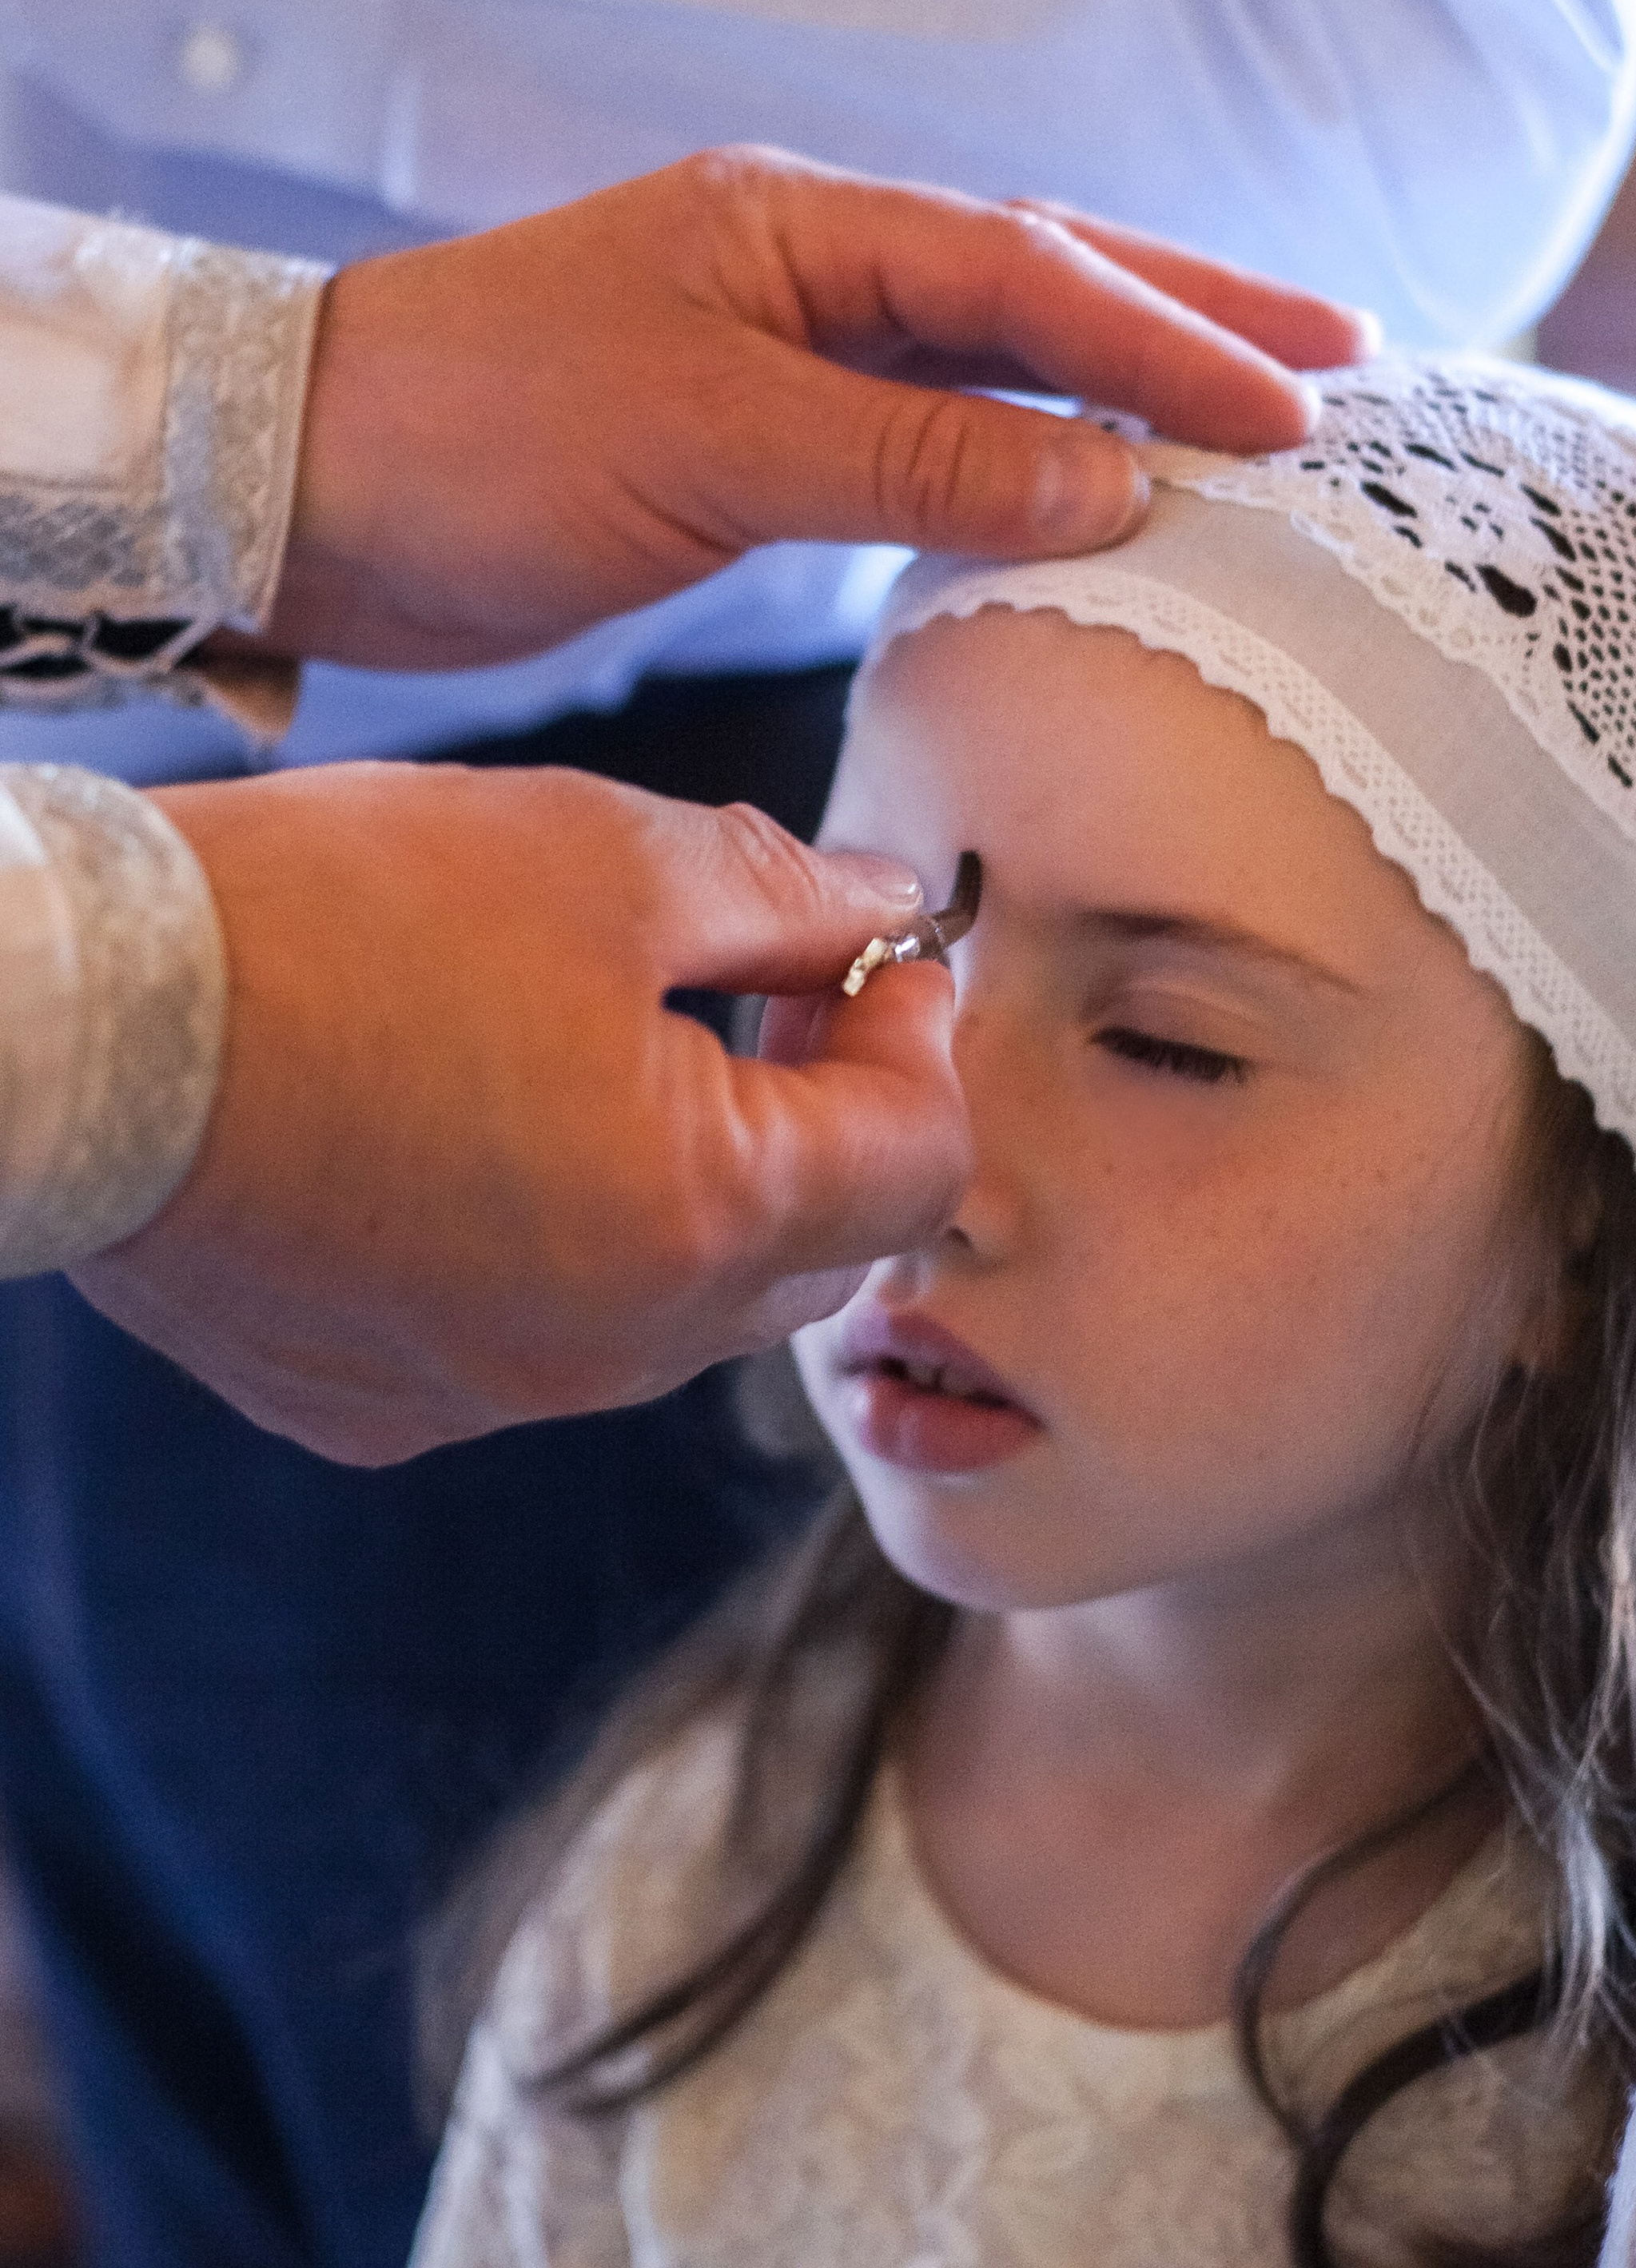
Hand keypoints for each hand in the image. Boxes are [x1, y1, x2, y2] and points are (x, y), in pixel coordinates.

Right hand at [72, 764, 967, 1463]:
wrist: (81, 1030)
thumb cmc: (336, 923)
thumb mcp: (600, 855)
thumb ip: (783, 895)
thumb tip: (884, 909)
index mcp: (705, 1215)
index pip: (920, 1160)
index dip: (916, 1039)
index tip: (866, 954)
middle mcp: (622, 1348)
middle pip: (819, 1254)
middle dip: (825, 1122)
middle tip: (767, 992)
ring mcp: (500, 1395)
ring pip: (684, 1312)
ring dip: (699, 1194)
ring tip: (616, 1055)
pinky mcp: (390, 1412)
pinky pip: (539, 1346)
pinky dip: (558, 1254)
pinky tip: (481, 1141)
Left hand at [265, 146, 1372, 670]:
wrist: (317, 492)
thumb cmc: (480, 434)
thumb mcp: (711, 440)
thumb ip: (912, 463)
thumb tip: (1108, 487)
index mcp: (799, 230)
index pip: (1029, 278)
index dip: (1172, 341)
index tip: (1295, 410)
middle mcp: (806, 273)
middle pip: (1041, 288)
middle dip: (1194, 323)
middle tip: (1342, 368)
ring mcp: (785, 357)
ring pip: (995, 366)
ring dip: (1123, 392)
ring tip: (1251, 421)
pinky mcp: (754, 448)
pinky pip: (931, 445)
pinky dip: (1026, 469)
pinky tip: (1090, 496)